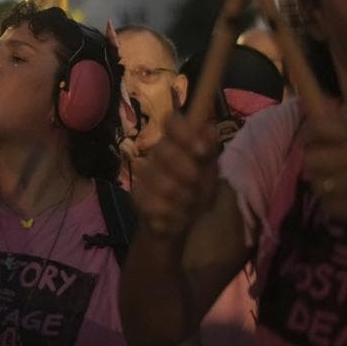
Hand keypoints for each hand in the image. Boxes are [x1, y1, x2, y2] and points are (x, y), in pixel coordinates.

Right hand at [133, 115, 218, 239]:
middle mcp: (158, 153)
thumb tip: (209, 127)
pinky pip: (150, 202)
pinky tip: (176, 216)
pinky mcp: (136, 195)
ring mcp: (144, 174)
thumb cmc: (198, 190)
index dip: (183, 132)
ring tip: (189, 205)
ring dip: (181, 196)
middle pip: (162, 149)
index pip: (171, 121)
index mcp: (177, 141)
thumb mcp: (210, 169)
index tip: (201, 151)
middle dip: (185, 169)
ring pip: (158, 180)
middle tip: (196, 182)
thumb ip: (210, 149)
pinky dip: (170, 213)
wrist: (182, 224)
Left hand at [301, 114, 346, 235]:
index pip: (320, 126)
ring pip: (318, 185)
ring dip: (324, 190)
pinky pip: (329, 206)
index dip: (308, 135)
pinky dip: (334, 207)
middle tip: (323, 171)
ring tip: (338, 189)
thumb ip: (342, 133)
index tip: (311, 143)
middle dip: (313, 167)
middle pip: (310, 159)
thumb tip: (314, 116)